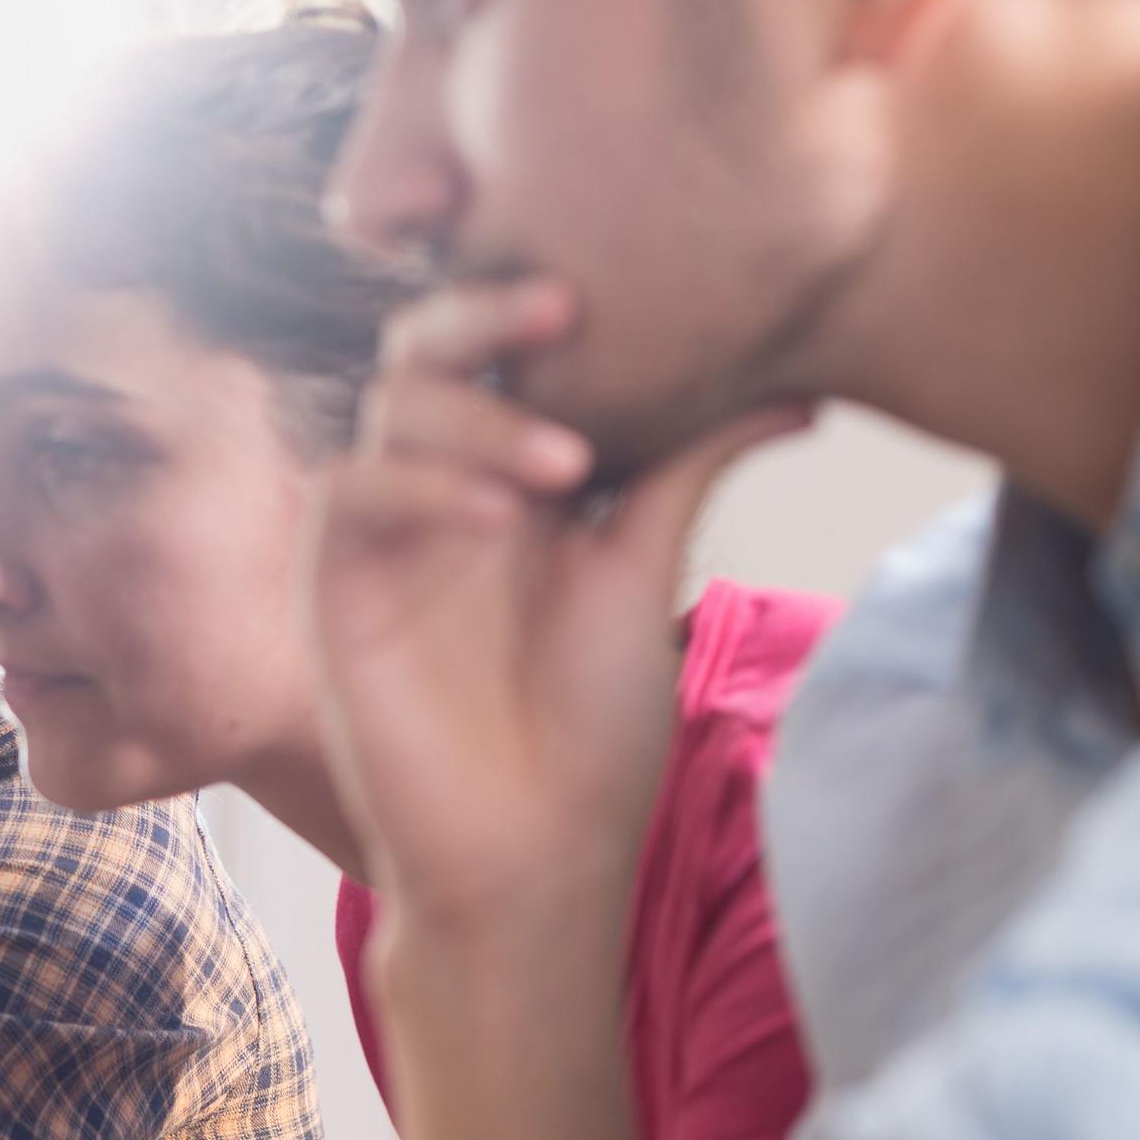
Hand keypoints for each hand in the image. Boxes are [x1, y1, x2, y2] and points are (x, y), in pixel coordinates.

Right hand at [303, 278, 809, 936]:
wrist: (532, 853)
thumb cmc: (593, 730)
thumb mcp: (648, 572)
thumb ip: (693, 467)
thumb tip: (801, 386)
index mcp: (515, 471)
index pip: (504, 346)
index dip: (536, 299)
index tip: (614, 287)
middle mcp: (444, 483)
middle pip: (429, 345)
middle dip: (486, 312)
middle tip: (567, 312)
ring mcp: (387, 529)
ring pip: (392, 405)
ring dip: (475, 417)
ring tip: (565, 468)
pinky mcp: (338, 585)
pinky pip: (353, 490)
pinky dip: (421, 483)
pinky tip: (499, 515)